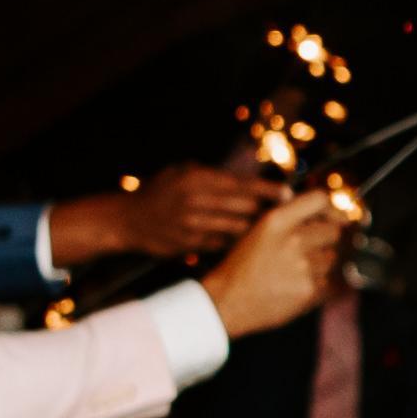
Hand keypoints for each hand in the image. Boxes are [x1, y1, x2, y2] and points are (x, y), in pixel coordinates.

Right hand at [49, 163, 282, 271]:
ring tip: (268, 230)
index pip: (243, 184)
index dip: (269, 190)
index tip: (289, 193)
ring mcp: (193, 226)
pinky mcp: (191, 245)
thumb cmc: (160, 191)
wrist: (128, 220)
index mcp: (198, 179)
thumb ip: (213, 175)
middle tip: (284, 213)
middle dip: (266, 211)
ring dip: (254, 230)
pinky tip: (244, 244)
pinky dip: (235, 243)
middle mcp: (196, 201)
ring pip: (238, 229)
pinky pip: (224, 244)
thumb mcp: (183, 172)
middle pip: (246, 208)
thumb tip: (251, 182)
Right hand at [201, 181, 356, 340]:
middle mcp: (292, 240)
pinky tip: (295, 285)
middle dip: (326, 237)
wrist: (228, 301)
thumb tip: (324, 207)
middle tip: (310, 247)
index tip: (330, 216)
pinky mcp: (308, 290)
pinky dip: (316, 283)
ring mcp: (303, 266)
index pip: (320, 200)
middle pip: (334, 230)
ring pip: (331, 257)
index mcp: (276, 220)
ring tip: (296, 269)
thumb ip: (288, 215)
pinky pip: (327, 281)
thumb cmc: (242, 265)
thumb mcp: (258, 229)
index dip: (329, 208)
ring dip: (320, 262)